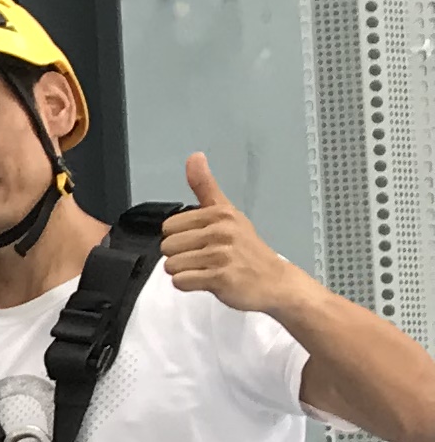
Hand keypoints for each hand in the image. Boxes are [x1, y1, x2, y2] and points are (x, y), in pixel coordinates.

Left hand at [160, 156, 310, 318]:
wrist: (275, 282)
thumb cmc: (247, 249)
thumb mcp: (228, 213)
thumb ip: (205, 187)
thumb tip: (194, 156)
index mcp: (220, 213)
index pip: (168, 227)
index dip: (180, 238)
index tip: (203, 241)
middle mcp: (221, 231)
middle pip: (167, 246)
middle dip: (181, 256)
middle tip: (207, 258)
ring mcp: (221, 255)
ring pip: (171, 266)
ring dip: (186, 272)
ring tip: (209, 269)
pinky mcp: (221, 278)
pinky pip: (181, 281)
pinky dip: (190, 285)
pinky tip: (210, 281)